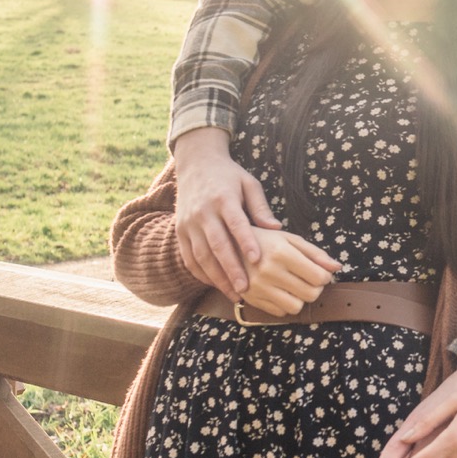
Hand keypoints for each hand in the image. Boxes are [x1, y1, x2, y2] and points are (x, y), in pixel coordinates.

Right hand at [173, 127, 281, 293]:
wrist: (195, 164)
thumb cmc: (229, 176)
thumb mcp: (249, 183)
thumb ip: (261, 207)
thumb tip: (276, 229)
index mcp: (223, 198)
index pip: (235, 223)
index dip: (246, 242)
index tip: (257, 260)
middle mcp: (202, 212)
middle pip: (216, 244)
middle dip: (231, 269)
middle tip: (245, 289)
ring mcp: (188, 223)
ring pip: (201, 255)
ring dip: (216, 277)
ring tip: (233, 294)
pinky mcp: (180, 231)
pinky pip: (188, 257)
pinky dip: (201, 274)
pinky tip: (216, 285)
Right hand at [241, 229, 340, 315]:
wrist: (227, 246)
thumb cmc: (264, 240)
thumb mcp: (289, 239)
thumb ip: (315, 253)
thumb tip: (337, 267)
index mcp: (282, 252)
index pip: (319, 277)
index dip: (325, 277)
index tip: (319, 272)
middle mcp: (269, 271)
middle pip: (310, 294)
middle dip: (315, 289)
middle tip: (309, 280)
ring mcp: (258, 287)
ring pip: (296, 307)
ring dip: (300, 298)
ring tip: (294, 286)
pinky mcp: (251, 299)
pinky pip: (279, 312)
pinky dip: (285, 304)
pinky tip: (280, 291)